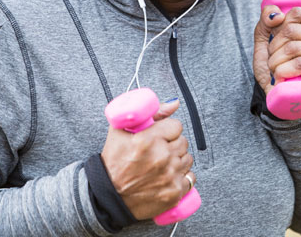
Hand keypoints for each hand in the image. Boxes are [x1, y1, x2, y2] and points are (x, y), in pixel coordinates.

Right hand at [100, 99, 195, 219]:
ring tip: (163, 164)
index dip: (168, 130)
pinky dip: (182, 177)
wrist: (110, 197)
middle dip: (173, 144)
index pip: (176, 126)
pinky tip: (169, 176)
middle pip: (183, 142)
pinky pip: (190, 178)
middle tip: (160, 150)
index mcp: (148, 140)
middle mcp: (162, 157)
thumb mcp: (121, 130)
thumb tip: (174, 103)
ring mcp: (169, 176)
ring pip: (188, 159)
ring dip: (178, 159)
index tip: (161, 135)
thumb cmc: (114, 163)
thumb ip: (150, 112)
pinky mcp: (174, 192)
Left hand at [253, 5, 300, 94]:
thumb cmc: (276, 62)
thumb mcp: (266, 37)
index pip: (296, 13)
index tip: (275, 39)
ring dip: (275, 61)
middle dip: (273, 47)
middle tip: (273, 59)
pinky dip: (282, 71)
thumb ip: (266, 19)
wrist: (281, 94)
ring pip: (292, 48)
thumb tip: (277, 15)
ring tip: (275, 69)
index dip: (279, 26)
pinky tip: (280, 77)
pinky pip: (298, 64)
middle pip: (291, 30)